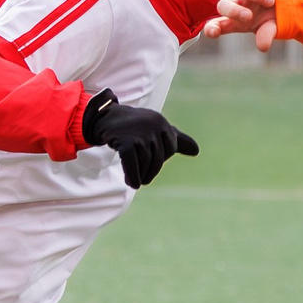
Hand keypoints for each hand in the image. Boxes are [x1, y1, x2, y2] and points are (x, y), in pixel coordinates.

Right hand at [80, 89, 199, 188]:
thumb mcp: (157, 130)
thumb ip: (176, 139)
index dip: (160, 160)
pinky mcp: (125, 142)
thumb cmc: (134, 127)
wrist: (105, 118)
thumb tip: (197, 151)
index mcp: (162, 123)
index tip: (148, 160)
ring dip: (139, 176)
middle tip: (142, 179)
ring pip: (145, 163)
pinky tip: (131, 183)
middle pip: (158, 159)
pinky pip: (132, 165)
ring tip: (133, 181)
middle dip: (150, 171)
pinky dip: (132, 176)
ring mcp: (139, 134)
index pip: (170, 150)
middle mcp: (153, 126)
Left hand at [201, 0, 277, 50]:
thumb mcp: (272, 28)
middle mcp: (240, 2)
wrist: (298, 0)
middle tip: (249, 16)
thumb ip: (265, 35)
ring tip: (271, 2)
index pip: (218, 24)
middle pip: (223, 5)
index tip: (214, 32)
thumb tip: (263, 47)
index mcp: (237, 20)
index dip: (213, 28)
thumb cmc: (279, 17)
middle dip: (233, 11)